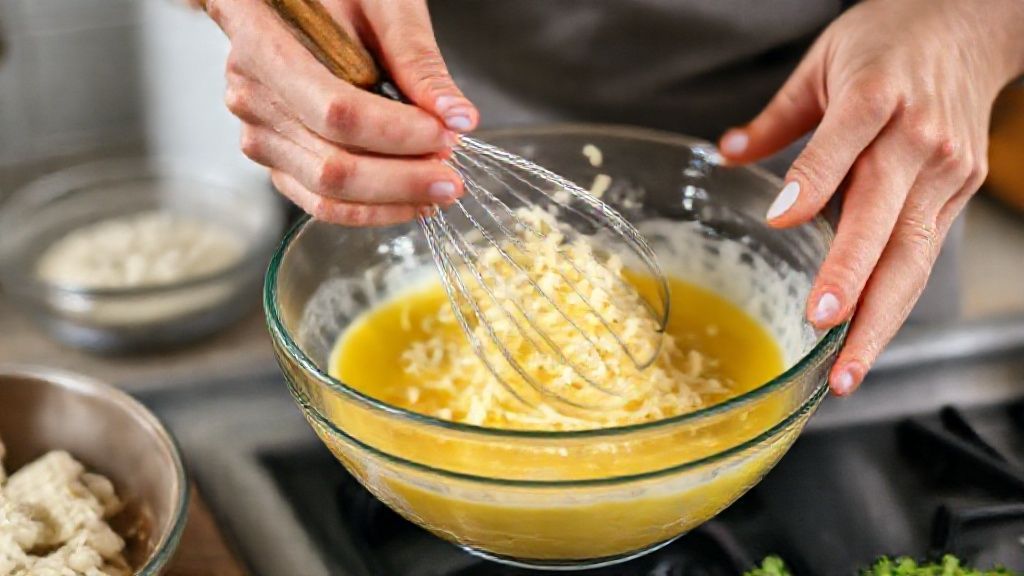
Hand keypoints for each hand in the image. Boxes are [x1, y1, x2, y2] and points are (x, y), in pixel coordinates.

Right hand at [203, 0, 478, 224]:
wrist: (298, 0)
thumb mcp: (384, 4)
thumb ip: (418, 60)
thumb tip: (457, 117)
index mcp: (261, 37)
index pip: (335, 110)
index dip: (396, 133)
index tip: (444, 134)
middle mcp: (251, 92)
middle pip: (331, 164)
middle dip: (403, 177)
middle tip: (452, 175)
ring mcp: (259, 132)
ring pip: (327, 193)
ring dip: (392, 198)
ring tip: (438, 186)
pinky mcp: (276, 158)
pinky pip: (321, 203)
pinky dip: (372, 209)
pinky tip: (411, 198)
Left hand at [718, 0, 1023, 394]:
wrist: (975, 22)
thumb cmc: (892, 40)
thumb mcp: (823, 62)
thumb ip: (777, 117)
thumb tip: (726, 153)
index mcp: (874, 96)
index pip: (840, 146)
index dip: (813, 183)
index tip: (783, 219)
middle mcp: (915, 139)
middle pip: (885, 220)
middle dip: (853, 282)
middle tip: (822, 331)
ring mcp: (945, 170)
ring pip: (912, 256)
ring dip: (880, 319)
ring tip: (846, 371)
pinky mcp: (959, 191)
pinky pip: (923, 255)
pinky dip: (895, 301)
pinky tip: (867, 340)